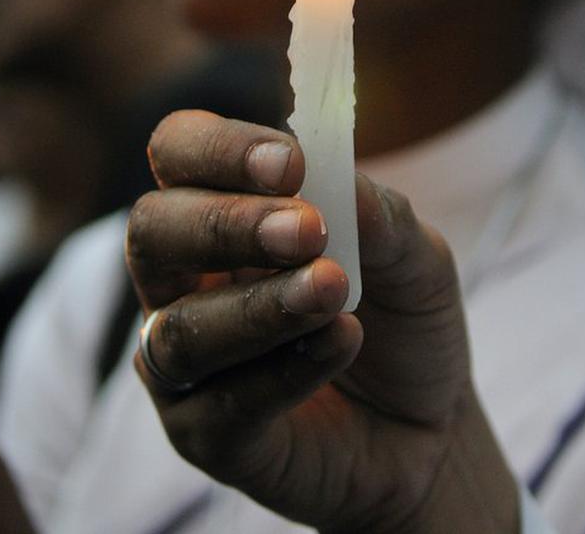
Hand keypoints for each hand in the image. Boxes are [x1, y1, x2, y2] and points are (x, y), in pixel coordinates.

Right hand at [125, 111, 518, 532]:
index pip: (179, 152)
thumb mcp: (413, 254)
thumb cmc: (403, 319)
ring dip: (259, 306)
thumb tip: (329, 173)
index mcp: (222, 206)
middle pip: (151, 230)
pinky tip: (342, 343)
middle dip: (225, 224)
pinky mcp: (206, 435)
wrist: (432, 426)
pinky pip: (221, 406)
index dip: (218, 148)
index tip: (290, 163)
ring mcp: (187, 362)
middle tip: (308, 230)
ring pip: (180, 329)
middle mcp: (185, 279)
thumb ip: (376, 213)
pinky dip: (285, 371)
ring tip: (333, 291)